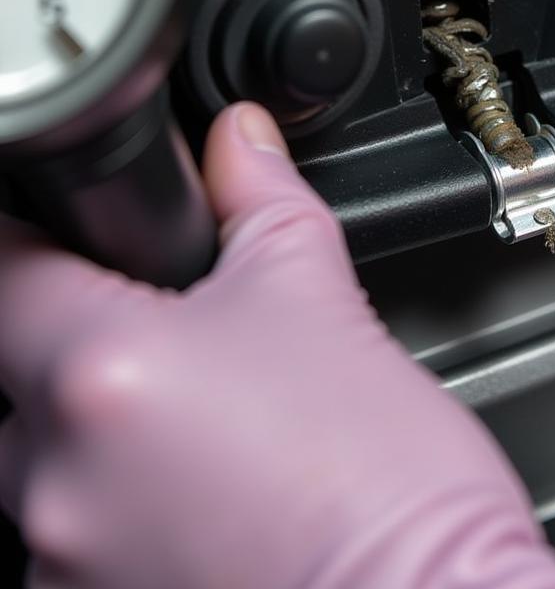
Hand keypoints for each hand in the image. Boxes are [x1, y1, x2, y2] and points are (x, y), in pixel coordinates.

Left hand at [0, 103, 554, 588]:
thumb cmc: (384, 479)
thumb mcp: (321, 300)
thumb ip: (263, 201)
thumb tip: (241, 142)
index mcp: (102, 372)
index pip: (6, 269)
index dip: (33, 241)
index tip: (59, 237)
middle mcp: (56, 479)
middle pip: (25, 376)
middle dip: (87, 348)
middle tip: (185, 346)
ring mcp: (64, 566)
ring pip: (48, 470)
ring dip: (106, 440)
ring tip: (215, 438)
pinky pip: (78, 546)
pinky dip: (125, 513)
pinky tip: (212, 503)